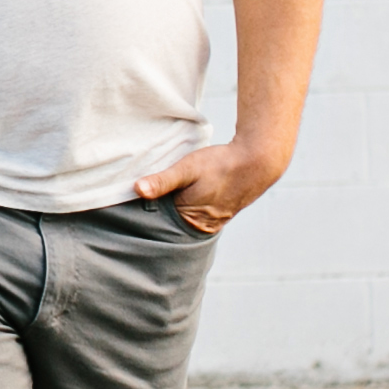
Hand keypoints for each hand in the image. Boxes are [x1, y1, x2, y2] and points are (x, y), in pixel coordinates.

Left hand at [135, 136, 288, 235]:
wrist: (257, 160)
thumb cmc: (221, 165)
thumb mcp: (187, 169)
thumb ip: (162, 181)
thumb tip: (137, 190)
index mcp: (190, 221)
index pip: (158, 225)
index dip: (145, 214)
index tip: (130, 203)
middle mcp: (202, 227)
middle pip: (171, 224)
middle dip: (159, 213)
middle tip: (145, 197)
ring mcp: (213, 221)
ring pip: (184, 218)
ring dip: (174, 208)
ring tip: (166, 193)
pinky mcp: (221, 212)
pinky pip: (197, 213)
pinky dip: (188, 205)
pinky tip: (187, 193)